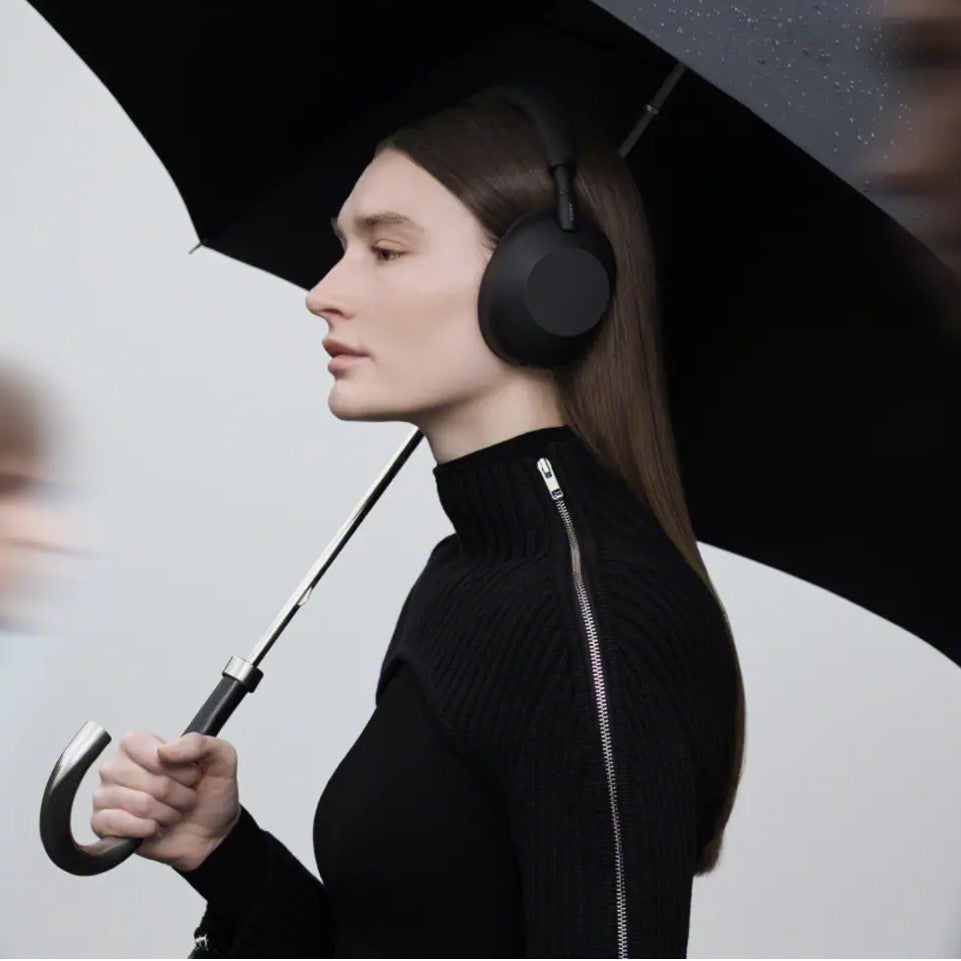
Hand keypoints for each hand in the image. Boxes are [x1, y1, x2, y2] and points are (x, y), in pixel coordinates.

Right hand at [91, 730, 241, 871]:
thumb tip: (165, 751)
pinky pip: (115, 823)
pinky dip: (145, 828)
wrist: (212, 833)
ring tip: (172, 812)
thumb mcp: (222, 758)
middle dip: (174, 793)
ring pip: (136, 803)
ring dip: (165, 813)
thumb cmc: (211, 792)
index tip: (191, 775)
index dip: (173, 766)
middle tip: (184, 797)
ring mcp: (106, 796)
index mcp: (139, 745)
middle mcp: (117, 767)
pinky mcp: (103, 824)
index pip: (141, 747)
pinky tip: (155, 828)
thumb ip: (200, 743)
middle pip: (144, 779)